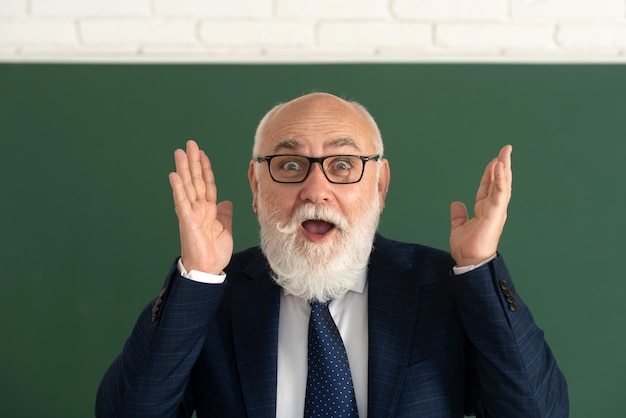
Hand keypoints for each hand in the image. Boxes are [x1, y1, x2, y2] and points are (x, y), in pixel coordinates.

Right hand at [168, 140, 232, 273]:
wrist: (208, 269)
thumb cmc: (214, 252)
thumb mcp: (225, 229)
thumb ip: (225, 214)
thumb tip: (226, 202)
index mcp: (208, 209)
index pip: (207, 184)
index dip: (205, 168)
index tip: (202, 153)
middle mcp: (198, 208)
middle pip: (195, 180)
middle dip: (193, 161)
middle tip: (189, 144)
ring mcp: (191, 213)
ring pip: (187, 186)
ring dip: (184, 169)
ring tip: (180, 152)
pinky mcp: (187, 221)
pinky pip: (182, 202)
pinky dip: (178, 189)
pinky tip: (174, 175)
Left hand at [449, 145, 511, 266]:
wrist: (469, 261)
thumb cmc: (467, 247)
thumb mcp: (459, 226)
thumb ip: (459, 215)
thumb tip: (456, 203)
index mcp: (485, 210)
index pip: (489, 187)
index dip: (491, 173)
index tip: (494, 160)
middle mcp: (493, 208)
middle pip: (499, 182)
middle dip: (502, 165)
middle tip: (506, 149)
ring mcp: (496, 210)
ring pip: (502, 185)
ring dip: (504, 168)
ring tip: (505, 153)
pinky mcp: (495, 214)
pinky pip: (499, 193)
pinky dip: (499, 179)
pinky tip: (500, 167)